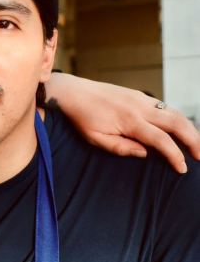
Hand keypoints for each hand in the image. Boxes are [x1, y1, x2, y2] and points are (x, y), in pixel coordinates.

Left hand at [45, 73, 199, 172]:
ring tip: (195, 145)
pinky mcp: (140, 95)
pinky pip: (165, 107)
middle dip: (193, 140)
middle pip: (178, 122)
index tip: (182, 169)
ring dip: (189, 128)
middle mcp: (140, 107)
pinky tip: (179, 130)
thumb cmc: (82, 118)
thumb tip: (145, 154)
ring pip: (175, 112)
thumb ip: (121, 147)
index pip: (161, 140)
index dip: (175, 155)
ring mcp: (142, 99)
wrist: (74, 92)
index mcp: (129, 121)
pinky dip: (177, 118)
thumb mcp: (95, 139)